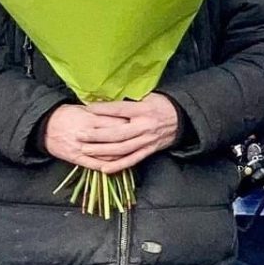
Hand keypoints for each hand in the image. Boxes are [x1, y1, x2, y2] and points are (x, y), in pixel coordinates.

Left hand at [63, 95, 180, 174]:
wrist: (183, 118)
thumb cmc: (162, 104)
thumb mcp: (148, 95)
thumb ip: (129, 100)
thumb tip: (107, 98)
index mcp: (143, 110)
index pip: (119, 110)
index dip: (102, 110)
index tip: (86, 110)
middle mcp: (144, 126)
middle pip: (117, 133)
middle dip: (97, 135)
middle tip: (80, 135)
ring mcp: (147, 140)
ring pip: (122, 149)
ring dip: (102, 151)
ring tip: (85, 150)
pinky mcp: (150, 150)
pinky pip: (132, 160)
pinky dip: (118, 166)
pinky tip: (103, 169)